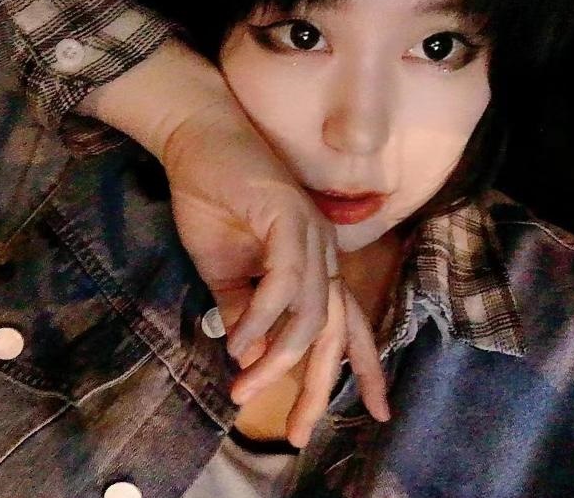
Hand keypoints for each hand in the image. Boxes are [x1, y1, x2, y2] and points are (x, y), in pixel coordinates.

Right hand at [78, 38, 389, 444]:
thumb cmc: (214, 200)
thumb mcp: (223, 270)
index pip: (347, 325)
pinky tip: (239, 340)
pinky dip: (262, 316)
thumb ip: (239, 308)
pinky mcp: (289, 217)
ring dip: (277, 359)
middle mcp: (323, 254)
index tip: (374, 410)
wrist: (199, 140)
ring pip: (310, 314)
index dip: (364, 367)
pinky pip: (284, 281)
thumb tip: (244, 352)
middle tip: (298, 432)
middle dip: (318, 387)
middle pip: (335, 333)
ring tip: (244, 388)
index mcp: (314, 266)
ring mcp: (310, 235)